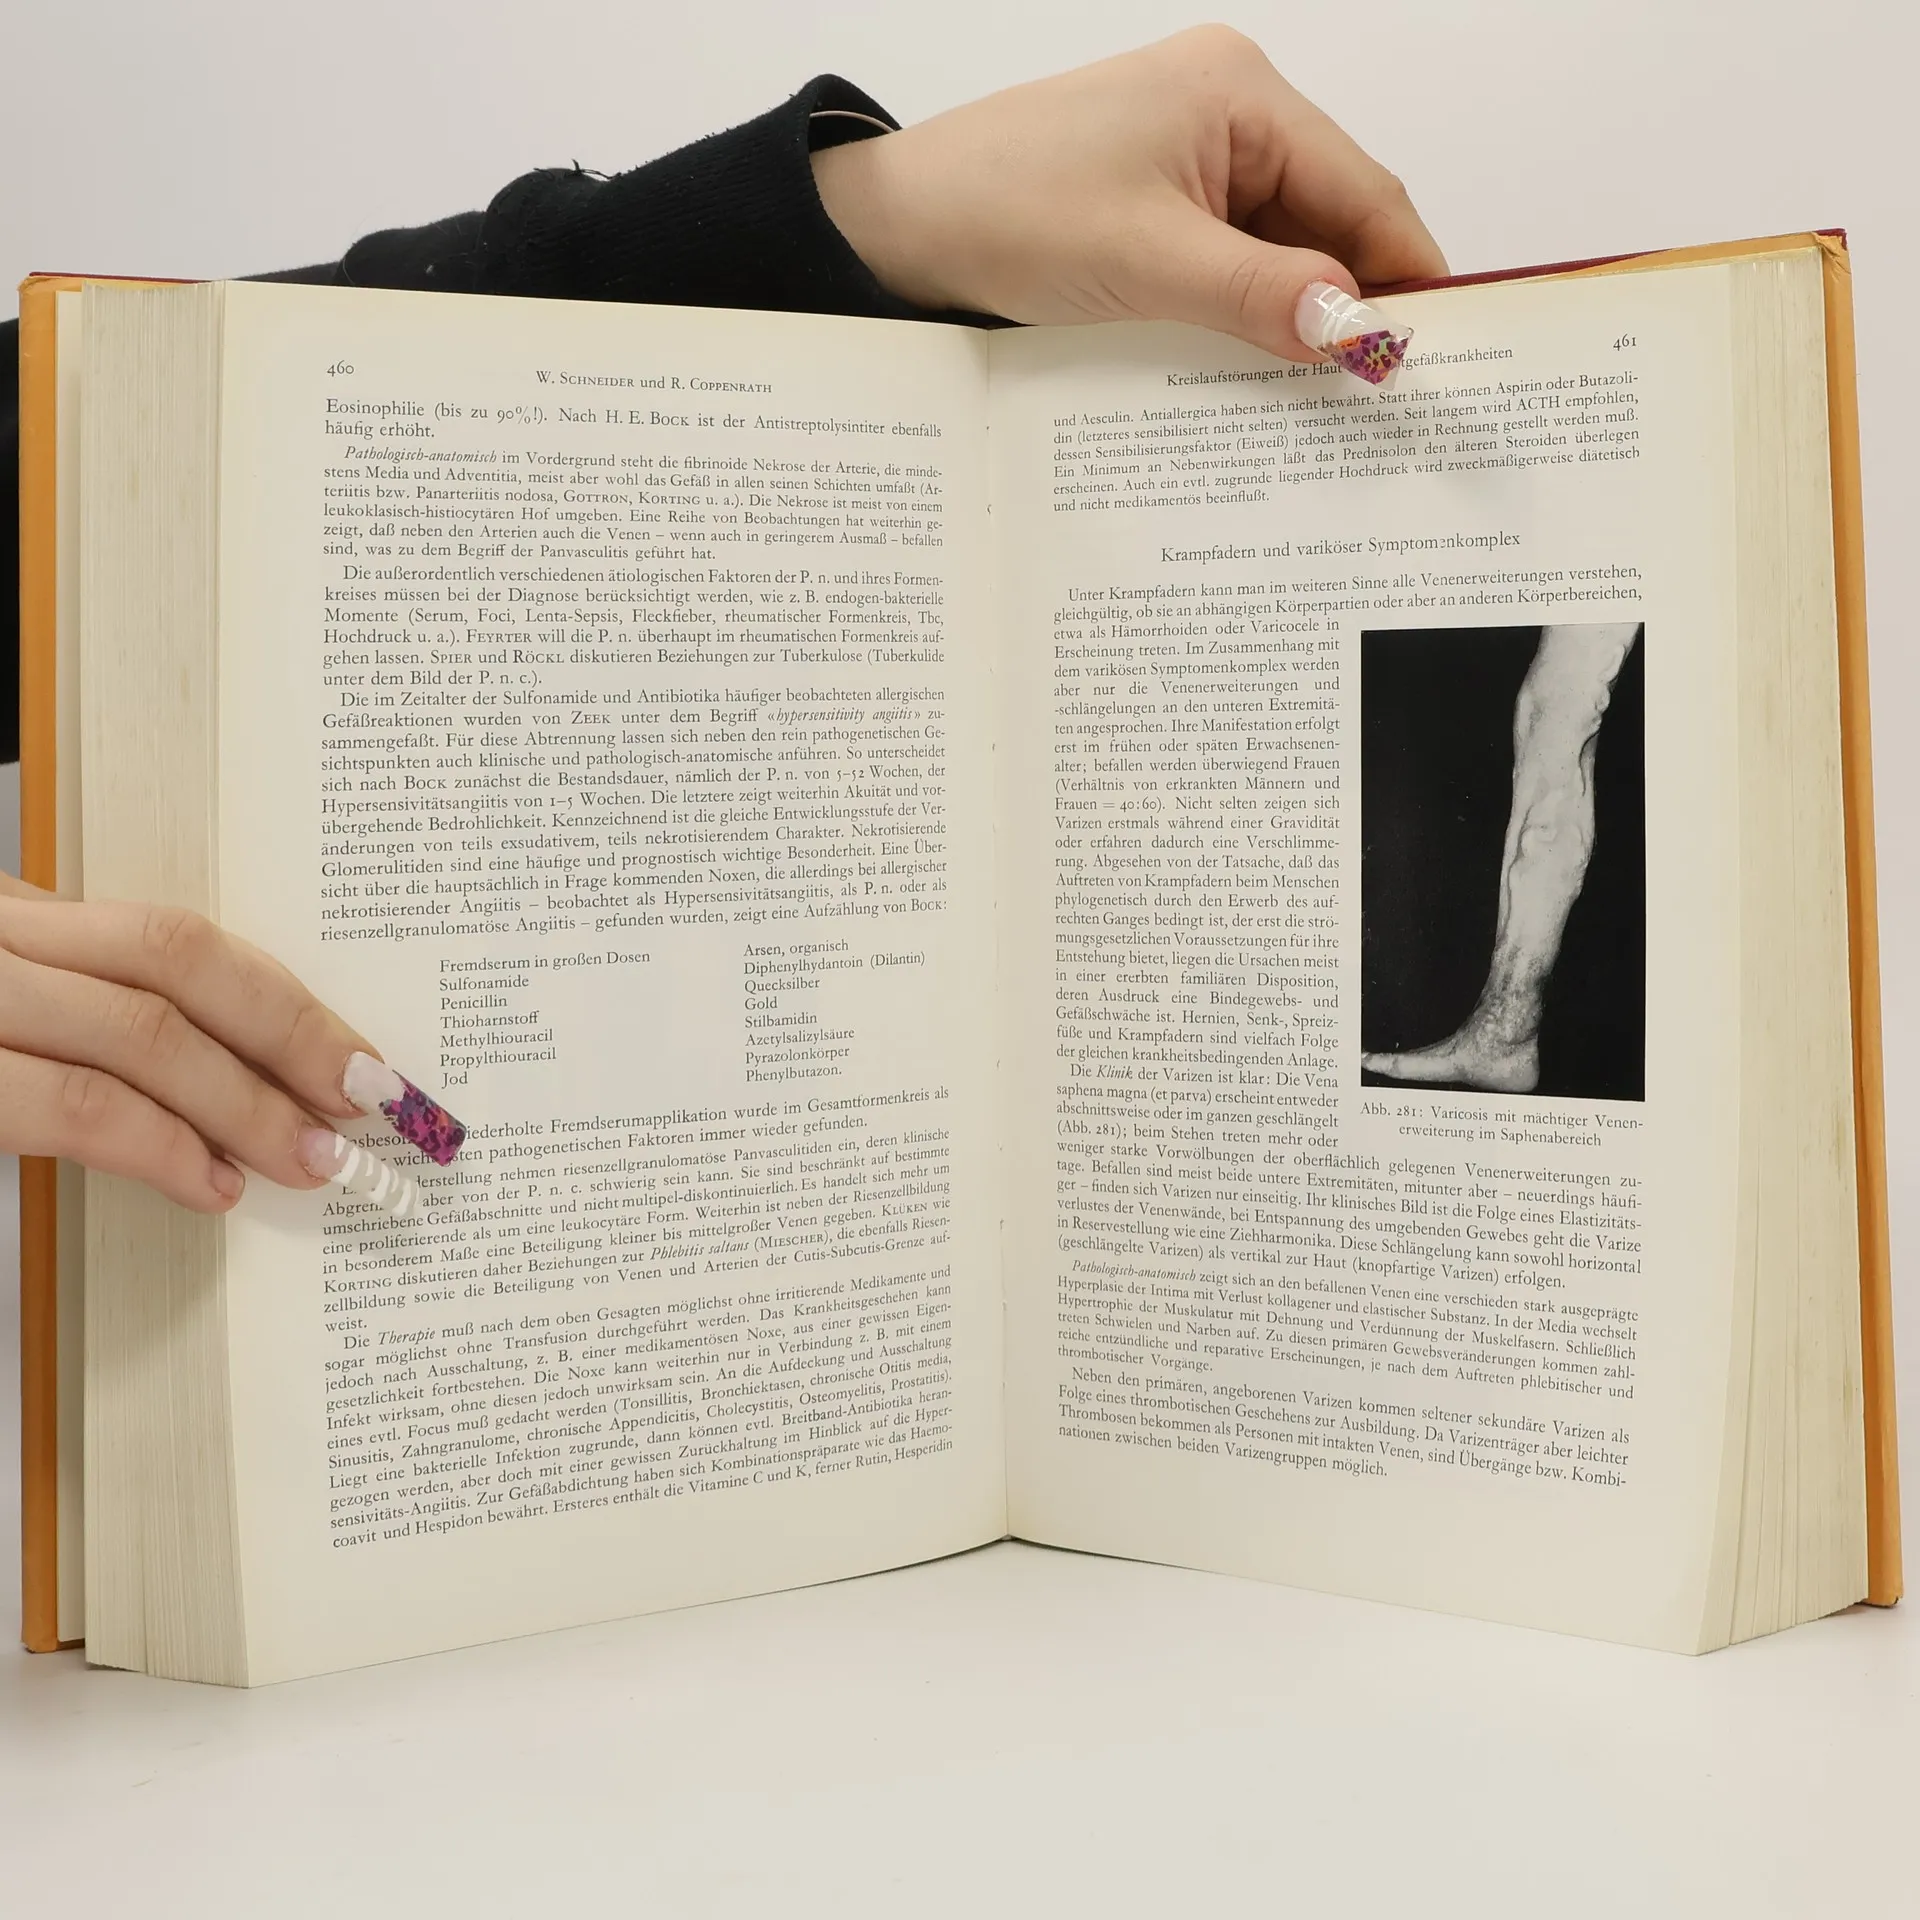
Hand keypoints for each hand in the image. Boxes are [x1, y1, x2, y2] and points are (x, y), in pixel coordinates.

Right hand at [0, 873, 378, 1212]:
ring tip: (304, 1158)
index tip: (353, 1058)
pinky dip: (161, 1149)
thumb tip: (249, 1058)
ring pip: (142, 1034)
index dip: (279, 999)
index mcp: (19, 920)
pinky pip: (78, 1108)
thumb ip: (99, 1004)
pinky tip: (211, 1184)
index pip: (176, 938)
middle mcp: (2, 944)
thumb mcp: (12, 994)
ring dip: (245, 1107)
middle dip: (286, 1039)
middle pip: (175, 966)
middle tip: (353, 1105)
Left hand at [812, 26, 1445, 359]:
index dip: (1406, 277)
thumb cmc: (1005, 213)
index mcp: (1240, 94)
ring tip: (1323, 406)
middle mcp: (1227, 113)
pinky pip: (1229, 265)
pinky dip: (1245, 318)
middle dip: (1350, 307)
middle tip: (1385, 402)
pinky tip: (1254, 375)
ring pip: (1280, 252)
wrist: (895, 229)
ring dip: (1294, 321)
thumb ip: (1261, 297)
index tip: (1437, 358)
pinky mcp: (1155, 205)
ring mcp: (1189, 160)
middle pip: (1330, 222)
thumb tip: (1362, 334)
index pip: (1364, 192)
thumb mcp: (1146, 263)